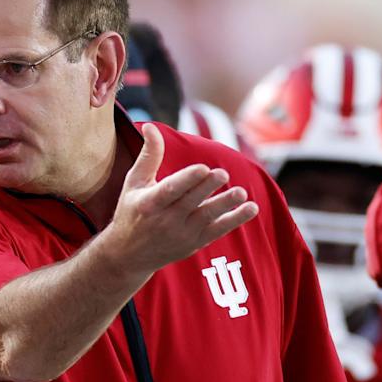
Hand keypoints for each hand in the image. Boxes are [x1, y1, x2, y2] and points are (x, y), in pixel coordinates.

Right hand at [100, 124, 259, 275]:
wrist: (130, 256)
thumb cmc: (132, 212)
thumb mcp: (134, 183)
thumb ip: (149, 155)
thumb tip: (152, 126)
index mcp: (149, 203)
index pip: (170, 190)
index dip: (187, 180)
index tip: (202, 168)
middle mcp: (166, 220)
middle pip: (190, 202)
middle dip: (207, 188)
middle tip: (223, 173)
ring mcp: (182, 233)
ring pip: (207, 217)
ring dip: (225, 205)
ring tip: (241, 193)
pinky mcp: (195, 242)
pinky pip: (218, 230)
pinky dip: (235, 220)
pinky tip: (251, 208)